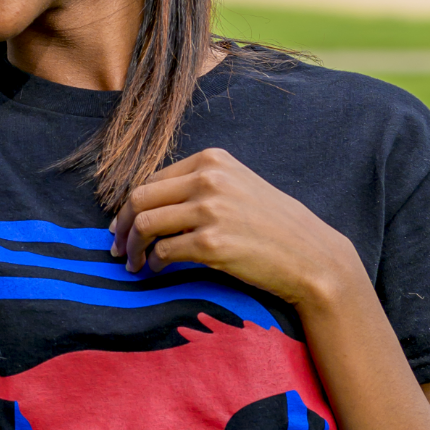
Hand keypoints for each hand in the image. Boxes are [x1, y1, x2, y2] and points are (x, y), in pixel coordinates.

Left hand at [107, 148, 363, 309]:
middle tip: (118, 247)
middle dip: (123, 225)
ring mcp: (211, 210)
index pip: (153, 179)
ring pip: (146, 224)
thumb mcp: (238, 188)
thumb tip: (149, 204)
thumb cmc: (274, 227)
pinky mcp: (212, 243)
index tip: (123, 224)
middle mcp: (210, 179)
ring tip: (133, 263)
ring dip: (132, 247)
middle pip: (141, 198)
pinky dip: (154, 262)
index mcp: (213, 160)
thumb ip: (199, 186)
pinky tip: (157, 269)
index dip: (132, 205)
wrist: (312, 256)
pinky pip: (164, 251)